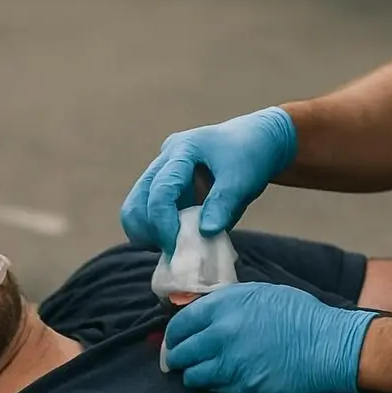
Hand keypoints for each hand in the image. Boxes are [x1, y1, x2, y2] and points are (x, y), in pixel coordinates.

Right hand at [120, 107, 296, 255]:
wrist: (256, 141)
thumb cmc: (251, 156)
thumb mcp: (243, 179)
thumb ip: (223, 204)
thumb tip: (204, 232)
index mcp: (182, 150)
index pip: (160, 191)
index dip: (163, 223)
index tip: (176, 247)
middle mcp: (164, 160)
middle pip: (136, 202)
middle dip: (149, 231)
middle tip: (175, 251)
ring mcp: (161, 174)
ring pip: (136, 210)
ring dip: (150, 234)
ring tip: (178, 247)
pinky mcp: (165, 189)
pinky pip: (148, 215)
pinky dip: (158, 233)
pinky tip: (180, 241)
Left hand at [162, 281, 378, 392]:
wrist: (327, 345)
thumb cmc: (299, 314)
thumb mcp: (259, 294)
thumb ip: (227, 302)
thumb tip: (202, 311)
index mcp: (224, 306)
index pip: (181, 323)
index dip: (174, 333)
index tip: (175, 339)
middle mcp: (221, 333)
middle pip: (180, 351)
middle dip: (177, 356)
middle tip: (179, 359)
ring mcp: (231, 362)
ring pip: (192, 374)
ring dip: (191, 373)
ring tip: (196, 372)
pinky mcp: (243, 386)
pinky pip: (213, 389)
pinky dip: (209, 385)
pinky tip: (216, 381)